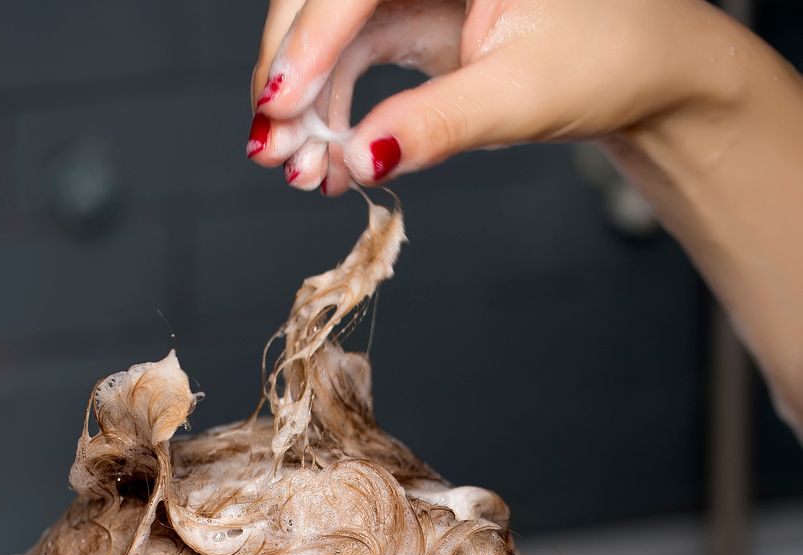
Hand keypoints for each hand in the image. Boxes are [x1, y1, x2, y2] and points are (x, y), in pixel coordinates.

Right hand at [247, 0, 736, 192]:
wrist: (646, 70)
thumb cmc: (609, 58)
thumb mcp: (522, 97)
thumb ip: (438, 125)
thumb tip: (360, 159)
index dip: (310, 40)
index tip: (280, 107)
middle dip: (289, 73)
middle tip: (272, 151)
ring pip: (325, 29)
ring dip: (302, 104)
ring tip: (300, 174)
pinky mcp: (409, 13)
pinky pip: (347, 57)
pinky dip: (329, 111)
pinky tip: (327, 162)